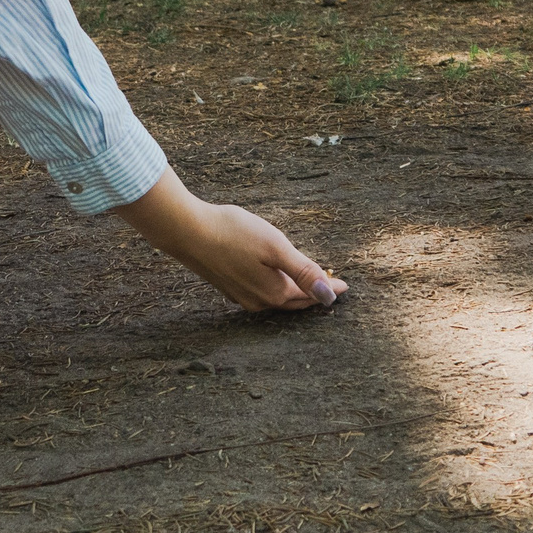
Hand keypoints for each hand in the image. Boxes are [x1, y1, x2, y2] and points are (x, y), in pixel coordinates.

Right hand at [112, 169, 347, 311]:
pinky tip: (275, 277)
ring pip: (278, 298)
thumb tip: (330, 296)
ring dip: (295, 292)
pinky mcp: (228, 286)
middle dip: (314, 294)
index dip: (329, 288)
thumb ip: (303, 271)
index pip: (311, 295)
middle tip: (331, 285)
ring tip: (308, 281)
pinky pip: (262, 292)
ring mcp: (241, 296)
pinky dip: (276, 287)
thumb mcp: (275, 247)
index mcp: (274, 292)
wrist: (187, 231)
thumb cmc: (232, 233)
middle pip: (295, 301)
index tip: (346, 286)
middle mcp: (258, 301)